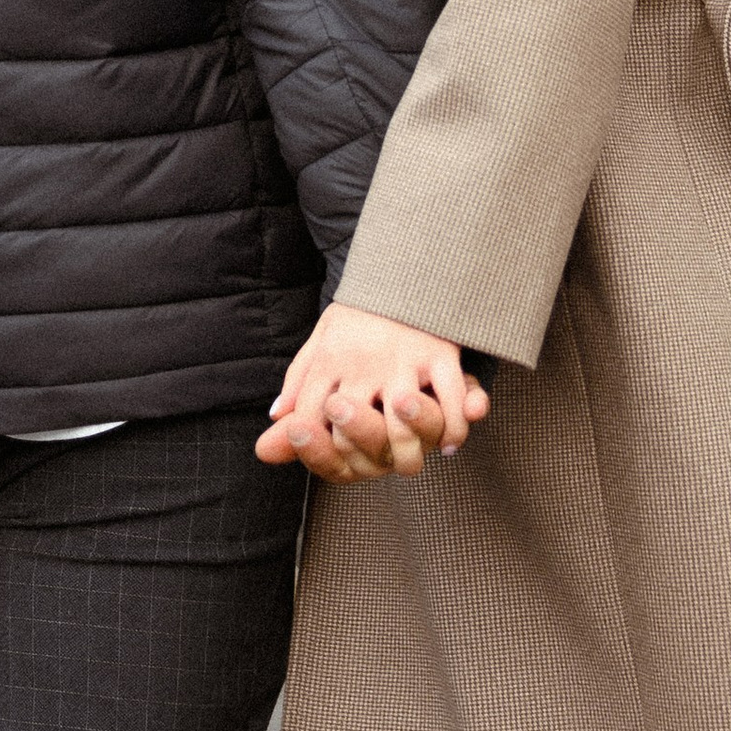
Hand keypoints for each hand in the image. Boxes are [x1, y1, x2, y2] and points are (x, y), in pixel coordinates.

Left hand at [256, 304, 487, 480]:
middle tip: (377, 467)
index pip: (313, 416)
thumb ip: (299, 379)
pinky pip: (450, 400)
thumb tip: (276, 417)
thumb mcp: (322, 337)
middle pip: (355, 425)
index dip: (322, 446)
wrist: (405, 263)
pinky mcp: (439, 352)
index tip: (339, 459)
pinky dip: (453, 428)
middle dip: (363, 454)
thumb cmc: (362, 310)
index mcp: (328, 358)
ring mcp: (403, 358)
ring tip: (410, 464)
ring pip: (402, 422)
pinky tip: (449, 444)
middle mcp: (362, 361)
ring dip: (409, 451)